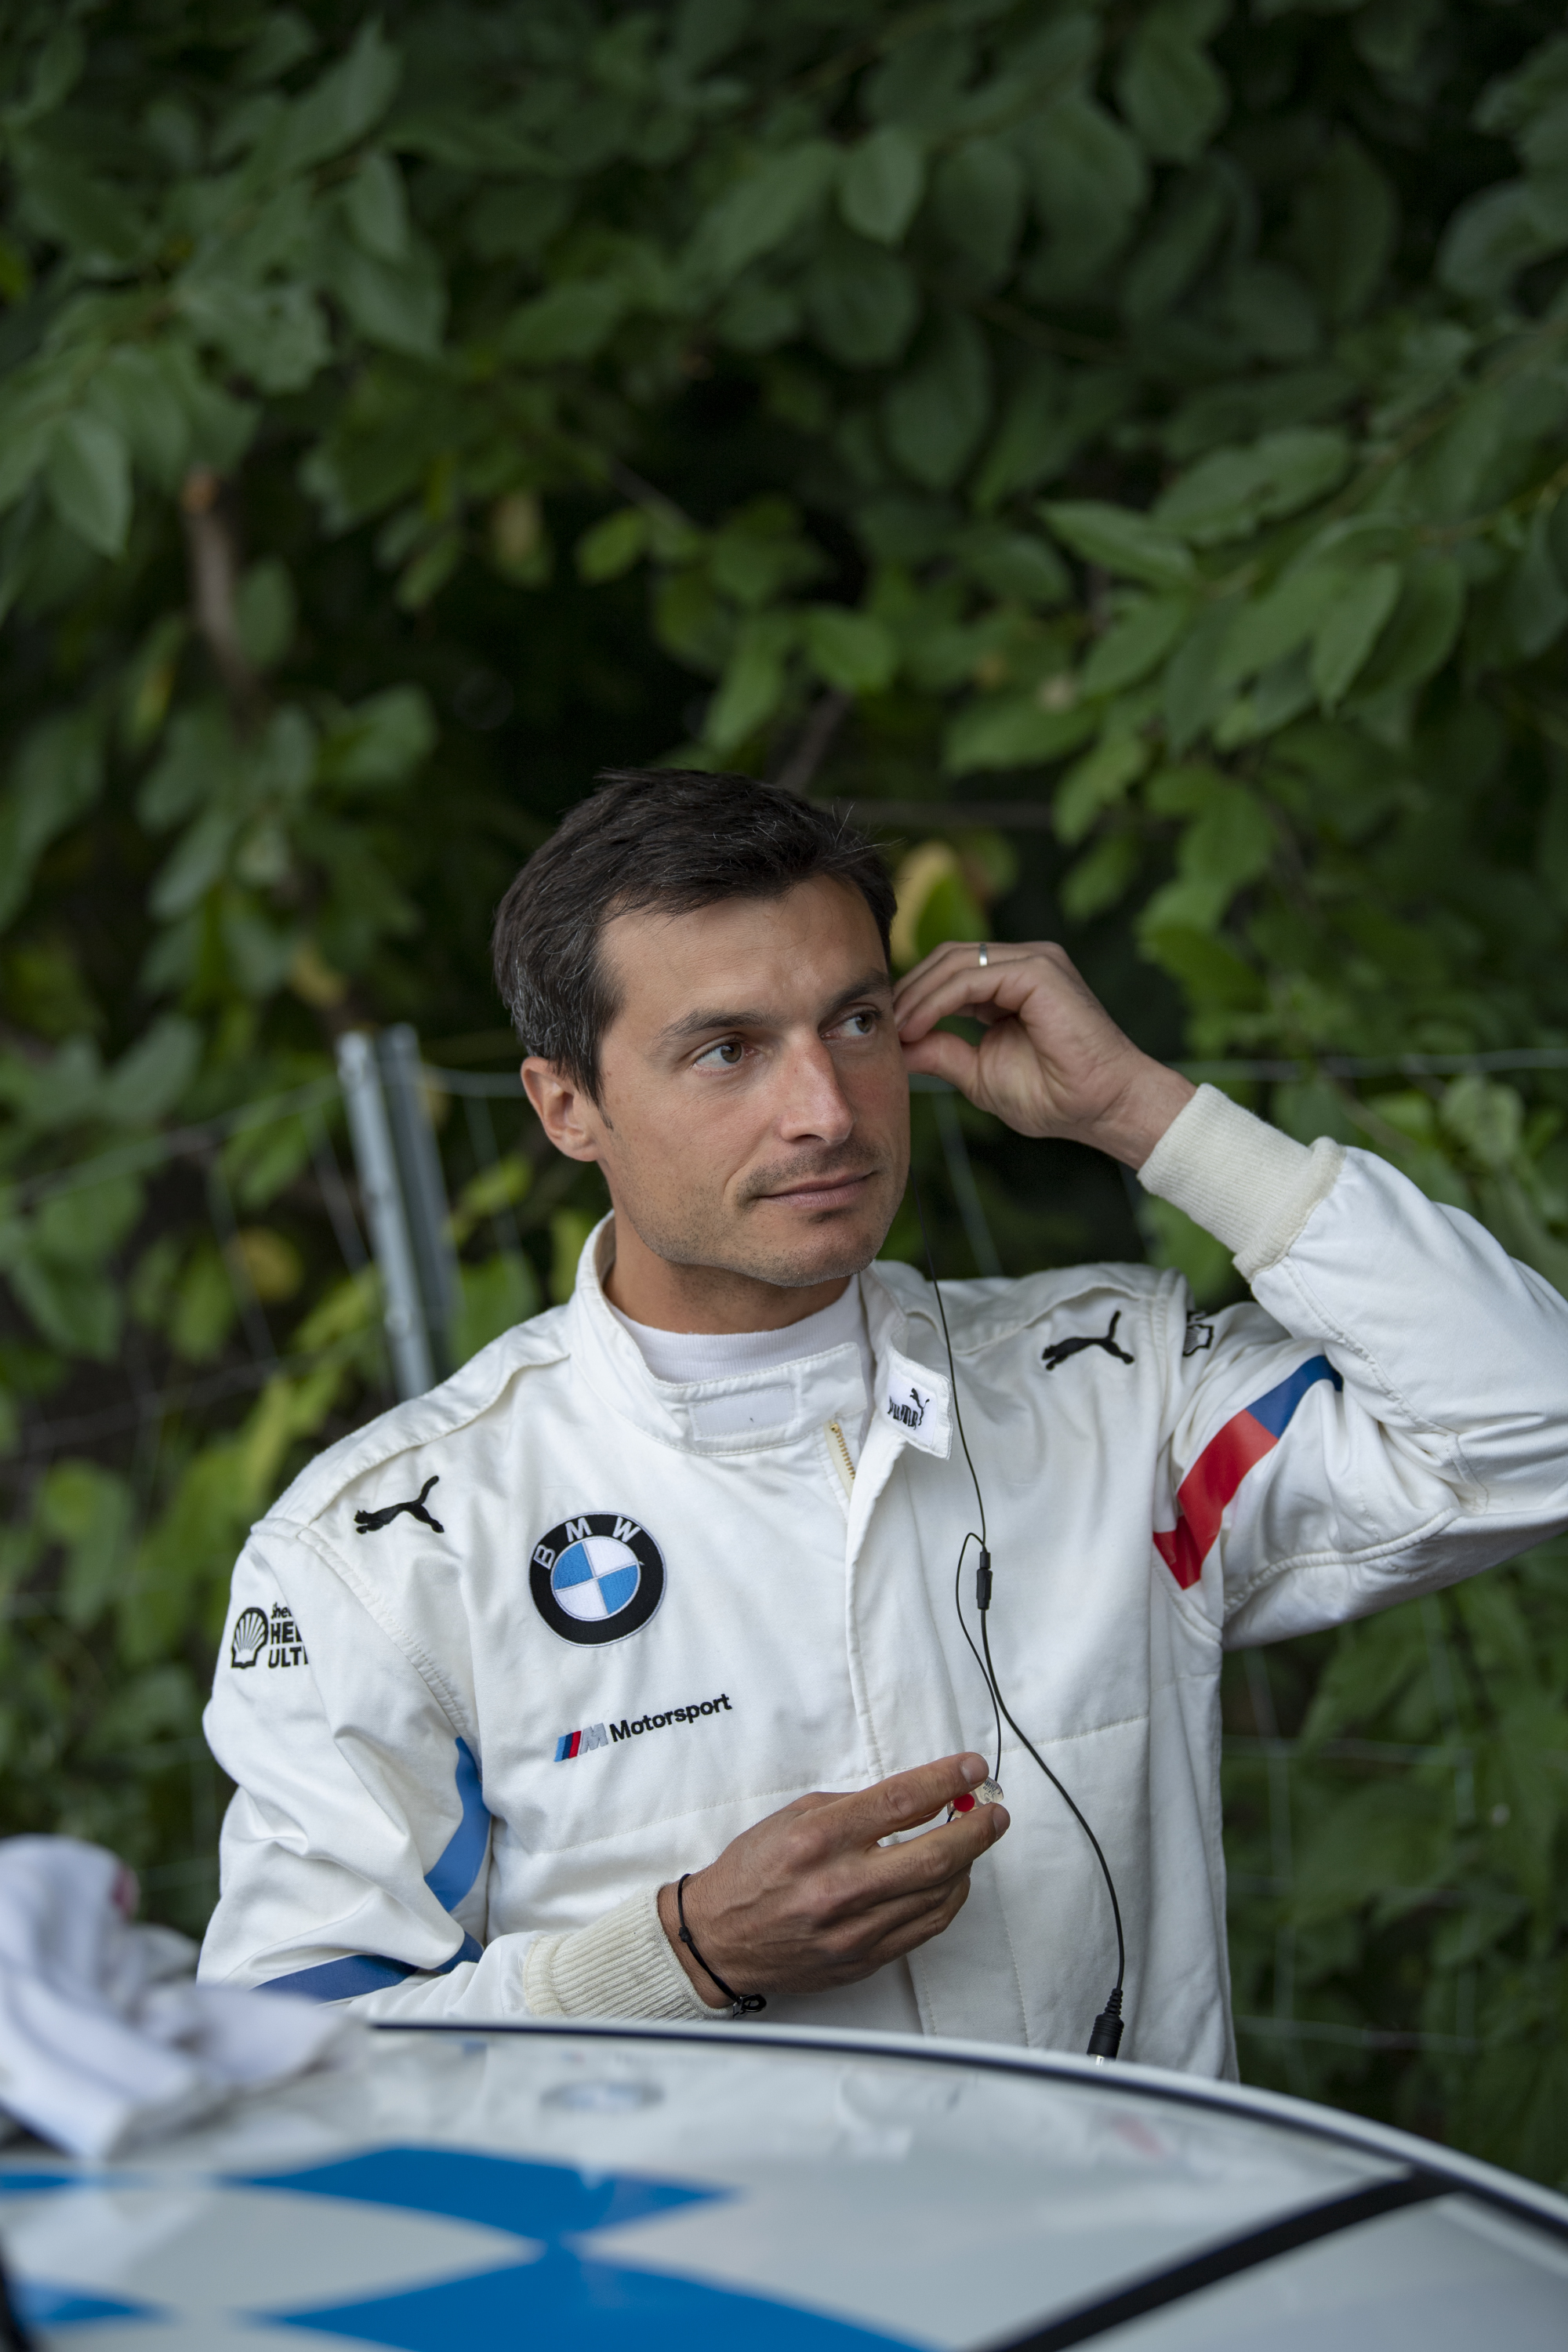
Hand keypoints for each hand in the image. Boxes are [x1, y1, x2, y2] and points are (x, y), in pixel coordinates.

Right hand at [657, 1753, 1007, 2005]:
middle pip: (932, 1857)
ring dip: (967, 1863)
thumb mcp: (794, 1816)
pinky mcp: (864, 1960)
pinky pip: (925, 1928)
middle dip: (976, 1830)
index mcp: (818, 1841)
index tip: (971, 1767)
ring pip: (937, 1895)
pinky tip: (952, 1878)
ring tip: (973, 1840)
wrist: (719, 1940)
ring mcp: (854, 1930)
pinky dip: (949, 1898)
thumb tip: (915, 1797)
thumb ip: (855, 1807)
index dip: (945, 1781)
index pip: (899, 1803)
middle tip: (994, 1812)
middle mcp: (838, 1887)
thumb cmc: (753, 1872)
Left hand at [893, 939, 1194, 1167]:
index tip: (885, 1033)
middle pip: (947, 959)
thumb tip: (898, 1047)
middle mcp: (1025, 963)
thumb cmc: (1056, 1097)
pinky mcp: (1039, 970)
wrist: (1104, 1108)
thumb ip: (942, 1052)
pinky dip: (937, 1001)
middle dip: (908, 991)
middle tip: (880, 1028)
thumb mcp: (980, 1074)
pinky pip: (972, 977)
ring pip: (954, 962)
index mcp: (1014, 984)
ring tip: (896, 1031)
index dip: (914, 998)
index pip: (950, 973)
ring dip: (917, 996)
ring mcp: (1035, 961)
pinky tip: (916, 1027)